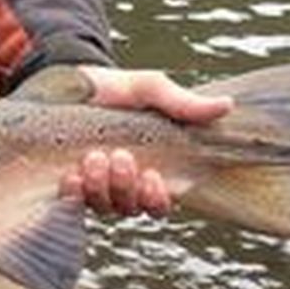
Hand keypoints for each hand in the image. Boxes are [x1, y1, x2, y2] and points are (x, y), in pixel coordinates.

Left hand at [58, 67, 232, 217]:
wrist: (63, 81)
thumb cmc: (110, 88)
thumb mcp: (146, 88)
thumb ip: (182, 103)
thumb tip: (226, 106)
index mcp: (149, 166)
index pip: (160, 202)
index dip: (158, 199)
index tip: (153, 176)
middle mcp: (122, 183)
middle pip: (132, 208)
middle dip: (127, 188)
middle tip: (121, 157)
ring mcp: (93, 185)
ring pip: (103, 207)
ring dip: (101, 187)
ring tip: (95, 157)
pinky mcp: (65, 184)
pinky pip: (72, 202)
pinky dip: (74, 192)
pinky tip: (72, 175)